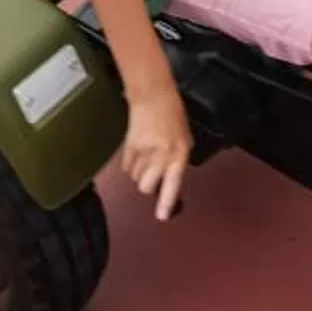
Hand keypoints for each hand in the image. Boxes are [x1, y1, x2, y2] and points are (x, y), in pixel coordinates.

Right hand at [119, 89, 190, 221]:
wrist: (153, 95)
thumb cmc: (172, 113)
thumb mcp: (185, 136)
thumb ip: (179, 156)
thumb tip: (173, 173)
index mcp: (178, 153)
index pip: (172, 183)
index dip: (166, 202)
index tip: (162, 216)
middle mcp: (160, 154)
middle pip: (146, 187)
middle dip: (149, 186)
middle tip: (153, 177)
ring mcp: (143, 151)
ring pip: (136, 178)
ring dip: (140, 174)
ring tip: (146, 158)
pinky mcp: (129, 147)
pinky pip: (127, 167)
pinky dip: (131, 164)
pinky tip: (138, 152)